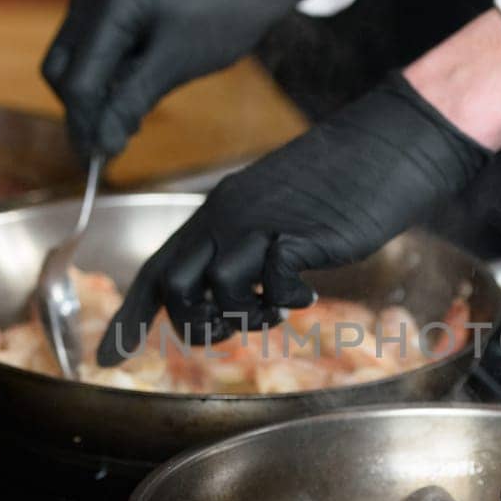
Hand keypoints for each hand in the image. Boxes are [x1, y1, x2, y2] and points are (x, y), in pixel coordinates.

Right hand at [42, 0, 314, 159]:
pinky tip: (131, 88)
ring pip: (73, 54)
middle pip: (62, 65)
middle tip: (111, 144)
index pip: (79, 77)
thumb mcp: (178, 63)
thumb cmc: (226, 13)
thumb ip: (131, 102)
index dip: (85, 124)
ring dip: (94, 91)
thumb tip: (101, 147)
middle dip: (82, 108)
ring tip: (127, 119)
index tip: (99, 160)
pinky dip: (105, 68)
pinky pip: (91, 38)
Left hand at [97, 73, 488, 361]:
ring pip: (217, 288)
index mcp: (218, 211)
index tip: (108, 357)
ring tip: (277, 306)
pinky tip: (310, 290)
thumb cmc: (341, 183)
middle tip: (235, 328)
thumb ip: (247, 248)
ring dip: (246, 315)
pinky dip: (287, 300)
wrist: (392, 143)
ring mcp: (262, 222)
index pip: (157, 269)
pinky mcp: (299, 233)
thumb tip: (228, 295)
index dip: (130, 317)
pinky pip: (271, 282)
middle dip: (198, 324)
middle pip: (176, 286)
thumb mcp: (277, 214)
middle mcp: (229, 215)